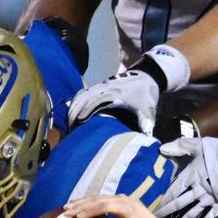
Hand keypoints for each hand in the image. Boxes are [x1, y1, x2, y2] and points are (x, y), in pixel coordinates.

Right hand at [60, 195, 163, 217]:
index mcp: (126, 208)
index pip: (106, 206)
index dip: (91, 210)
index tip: (78, 216)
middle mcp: (122, 199)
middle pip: (98, 200)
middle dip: (80, 206)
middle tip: (65, 213)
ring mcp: (118, 197)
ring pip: (96, 197)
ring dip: (80, 202)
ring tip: (65, 208)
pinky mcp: (115, 199)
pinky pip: (98, 198)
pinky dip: (85, 201)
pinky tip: (73, 204)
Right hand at [67, 45, 190, 133]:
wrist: (148, 75)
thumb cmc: (146, 94)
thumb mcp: (148, 110)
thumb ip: (144, 126)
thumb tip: (141, 141)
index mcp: (115, 94)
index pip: (95, 102)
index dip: (85, 112)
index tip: (78, 125)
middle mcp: (105, 88)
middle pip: (83, 98)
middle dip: (74, 113)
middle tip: (70, 129)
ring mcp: (101, 85)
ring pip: (81, 95)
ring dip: (73, 108)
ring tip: (68, 123)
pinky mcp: (99, 86)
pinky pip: (83, 92)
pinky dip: (76, 102)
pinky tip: (73, 112)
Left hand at [157, 133, 217, 217]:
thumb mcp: (199, 145)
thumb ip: (180, 146)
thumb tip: (162, 149)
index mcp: (190, 177)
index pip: (172, 191)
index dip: (161, 200)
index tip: (151, 207)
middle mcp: (197, 191)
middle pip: (178, 205)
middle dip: (165, 214)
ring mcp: (208, 199)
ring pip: (190, 215)